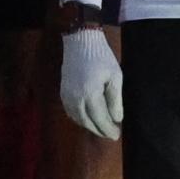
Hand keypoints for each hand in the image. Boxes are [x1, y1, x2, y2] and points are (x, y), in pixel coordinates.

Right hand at [58, 24, 124, 139]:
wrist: (80, 42)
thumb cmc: (101, 57)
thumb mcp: (115, 76)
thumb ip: (115, 100)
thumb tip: (117, 119)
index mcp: (90, 94)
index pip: (100, 118)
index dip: (108, 129)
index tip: (117, 135)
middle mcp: (75, 98)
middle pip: (87, 122)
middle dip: (99, 130)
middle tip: (110, 135)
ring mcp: (66, 96)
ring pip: (78, 118)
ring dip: (89, 126)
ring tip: (101, 128)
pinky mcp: (62, 92)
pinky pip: (70, 111)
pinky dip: (79, 118)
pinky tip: (87, 118)